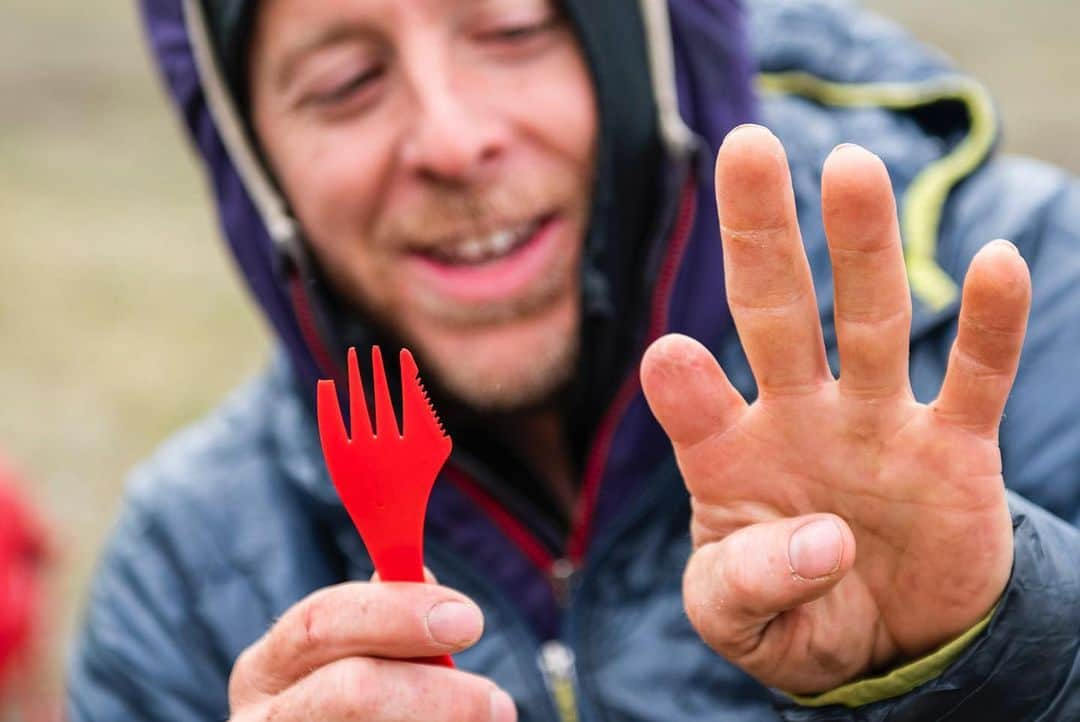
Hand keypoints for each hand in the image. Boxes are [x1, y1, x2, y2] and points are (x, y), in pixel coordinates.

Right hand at [228, 581, 516, 720]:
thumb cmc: (354, 705)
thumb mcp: (351, 657)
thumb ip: (386, 619)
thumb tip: (425, 580)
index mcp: (266, 670)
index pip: (321, 622)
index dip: (397, 614)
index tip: (467, 620)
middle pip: (353, 691)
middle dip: (437, 692)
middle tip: (495, 701)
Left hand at [640, 125, 1030, 693]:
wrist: (882, 639)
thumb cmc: (790, 616)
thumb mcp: (742, 624)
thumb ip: (752, 588)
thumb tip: (825, 541)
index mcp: (726, 456)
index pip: (697, 406)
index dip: (687, 384)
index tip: (671, 356)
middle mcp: (797, 415)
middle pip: (775, 310)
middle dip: (761, 234)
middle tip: (746, 147)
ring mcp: (877, 422)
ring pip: (871, 318)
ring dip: (863, 246)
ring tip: (852, 168)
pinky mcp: (953, 446)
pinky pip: (976, 377)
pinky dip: (990, 327)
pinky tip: (997, 263)